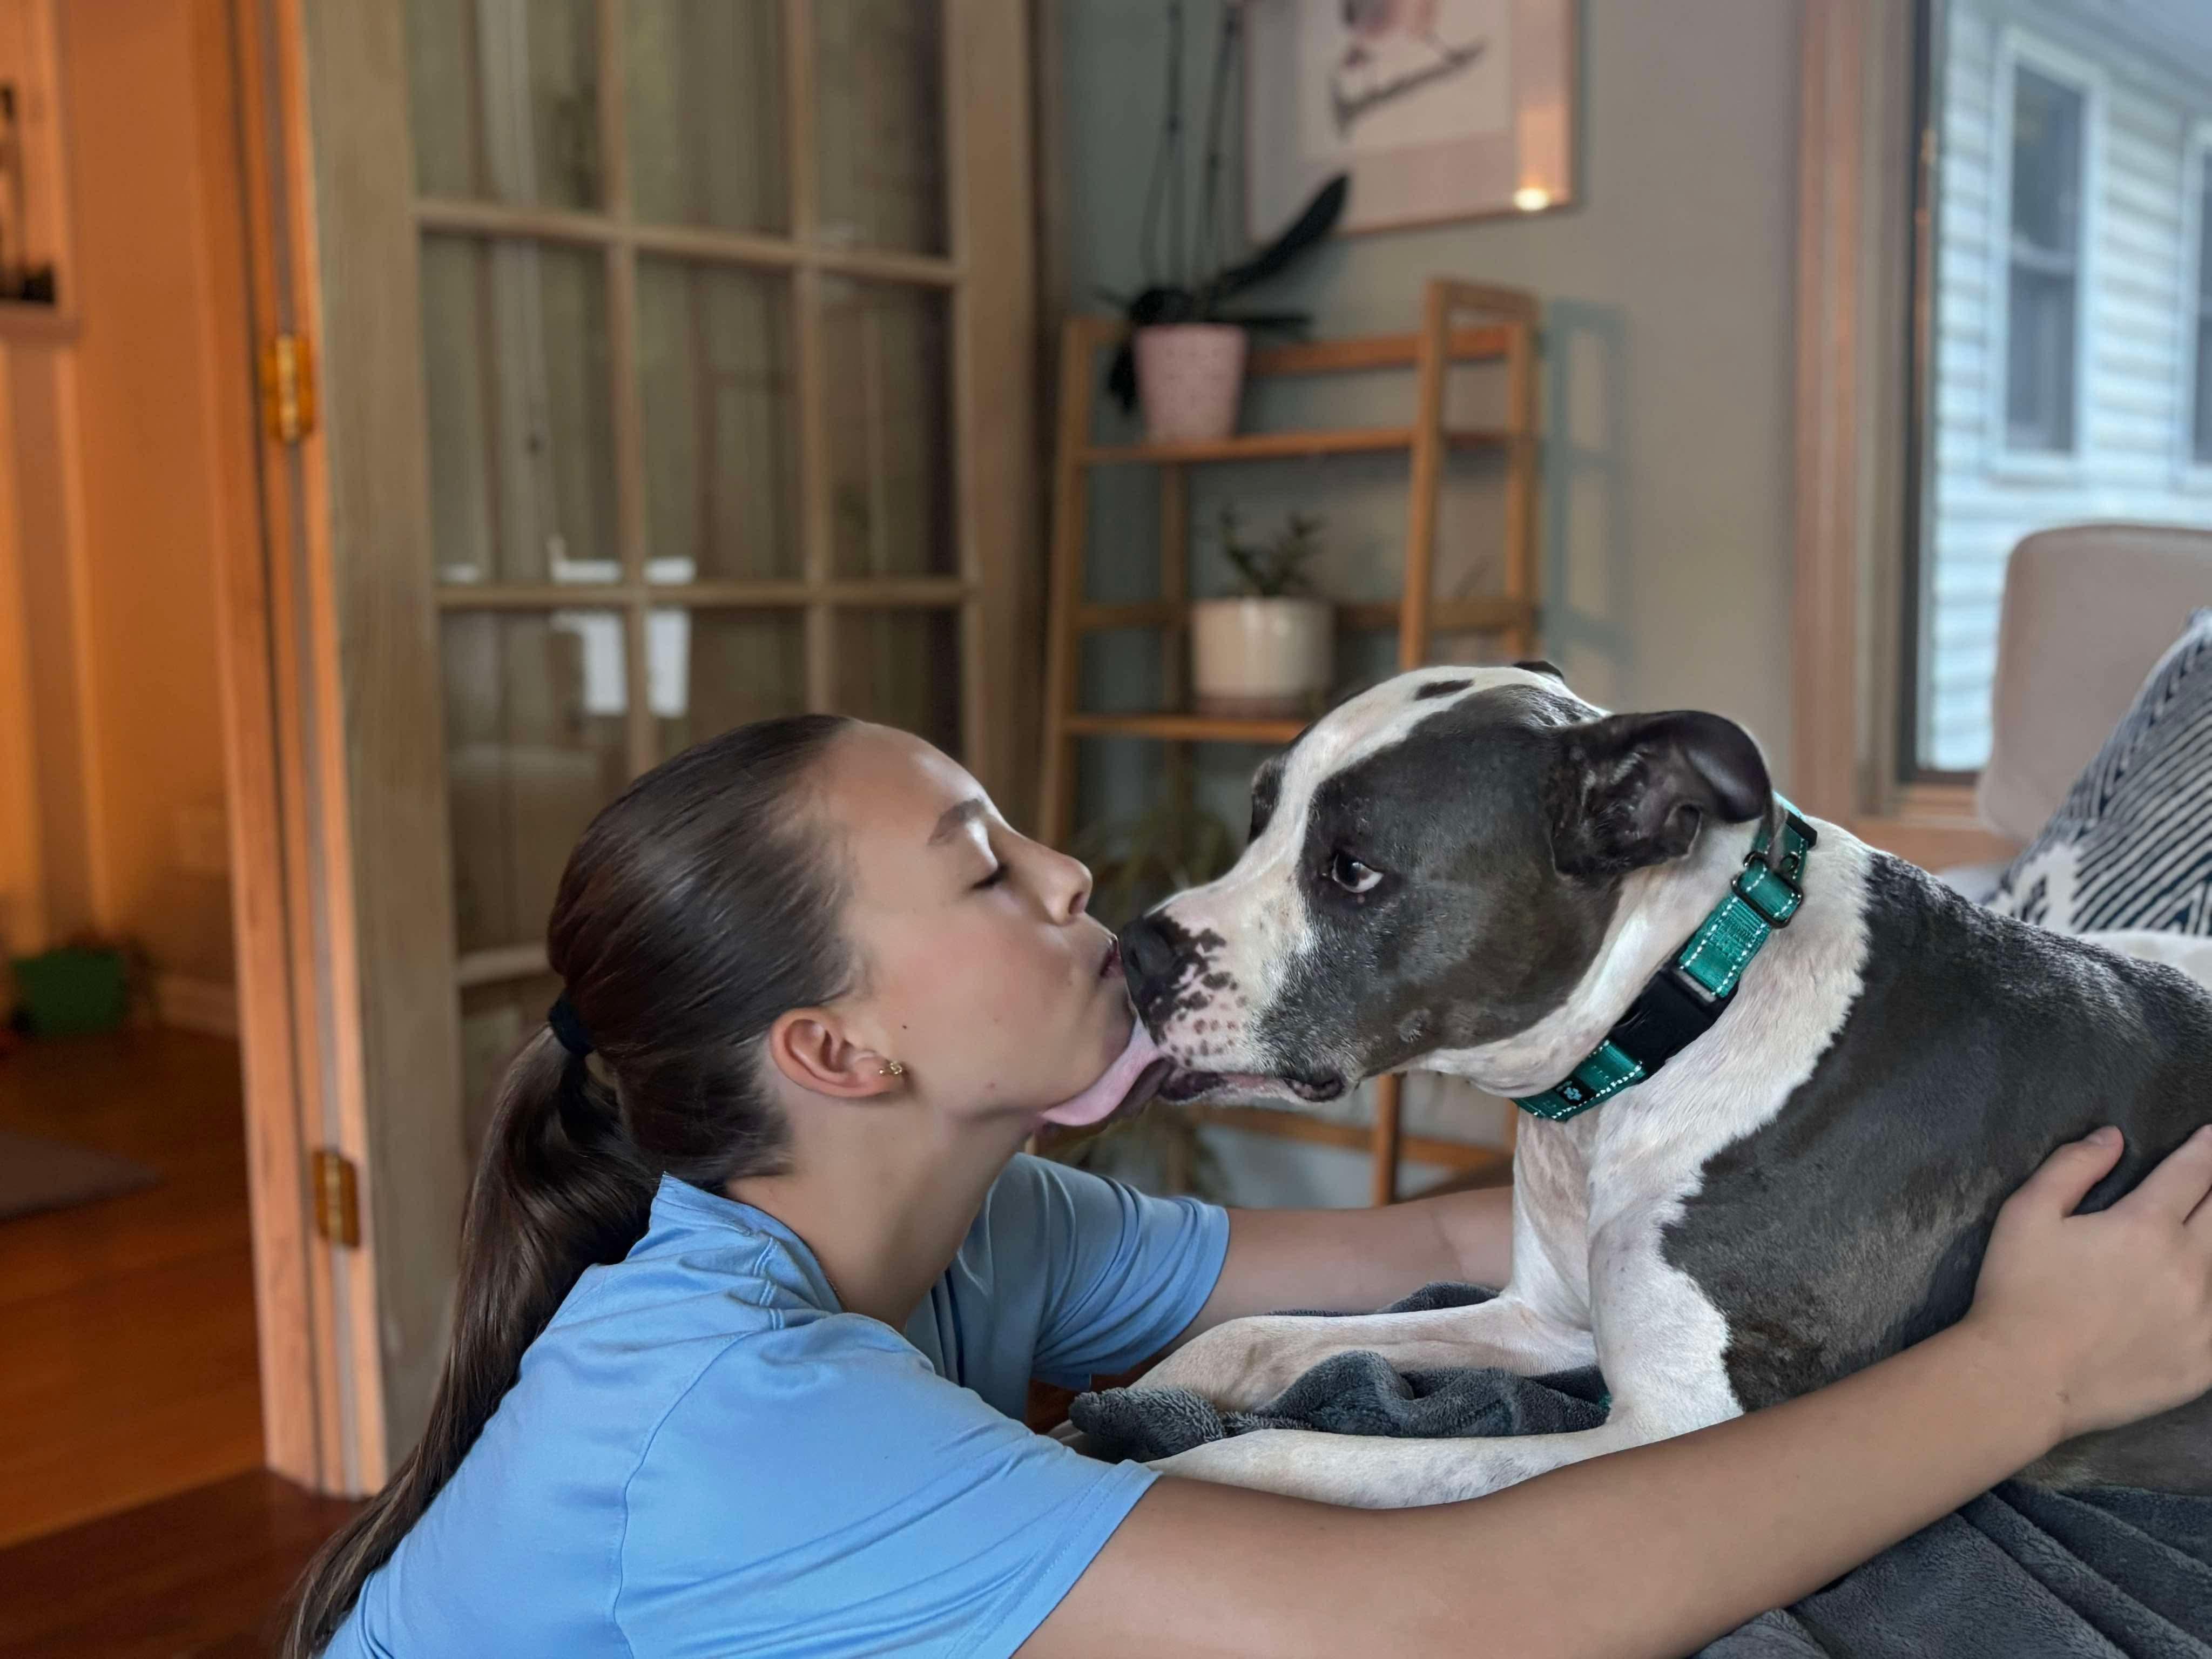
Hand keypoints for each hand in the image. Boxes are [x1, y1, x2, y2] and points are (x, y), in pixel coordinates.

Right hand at [1965, 1124, 2211, 1441]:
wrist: (2024, 1378)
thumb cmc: (2018, 1292)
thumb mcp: (2026, 1214)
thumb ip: (2072, 1167)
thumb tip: (2112, 1137)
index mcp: (2145, 1226)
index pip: (2192, 1173)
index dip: (2207, 1149)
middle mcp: (2187, 1267)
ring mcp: (2202, 1319)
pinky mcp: (2204, 1362)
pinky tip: (2211, 1291)